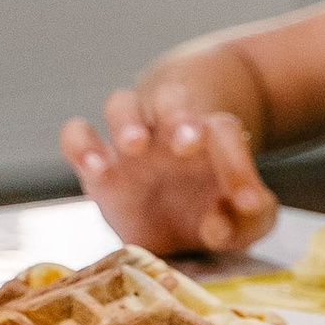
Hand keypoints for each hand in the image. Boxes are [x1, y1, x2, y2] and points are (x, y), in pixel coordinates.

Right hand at [59, 92, 276, 256]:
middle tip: (188, 144)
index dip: (237, 163)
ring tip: (135, 145)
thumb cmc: (217, 213)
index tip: (245, 203)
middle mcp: (169, 130)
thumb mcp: (246, 223)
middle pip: (172, 99)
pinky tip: (97, 168)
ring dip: (128, 120)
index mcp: (213, 139)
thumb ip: (247, 222)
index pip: (224, 131)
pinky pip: (77, 135)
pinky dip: (81, 145)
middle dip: (180, 116)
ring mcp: (130, 141)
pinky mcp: (98, 164)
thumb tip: (217, 224)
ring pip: (122, 104)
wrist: (176, 226)